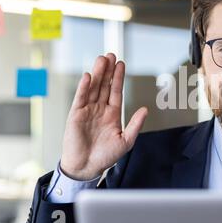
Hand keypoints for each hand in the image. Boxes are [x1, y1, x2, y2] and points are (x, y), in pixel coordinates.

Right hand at [60, 53, 147, 179]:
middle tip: (111, 54)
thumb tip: (145, 110)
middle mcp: (99, 109)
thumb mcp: (126, 141)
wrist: (87, 168)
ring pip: (93, 88)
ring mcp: (87, 110)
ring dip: (97, 74)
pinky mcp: (76, 115)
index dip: (118, 77)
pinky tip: (88, 76)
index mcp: (112, 114)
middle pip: (104, 85)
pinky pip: (80, 98)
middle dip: (108, 70)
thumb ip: (135, 124)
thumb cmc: (105, 156)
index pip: (116, 91)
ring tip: (101, 59)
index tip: (121, 64)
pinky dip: (84, 87)